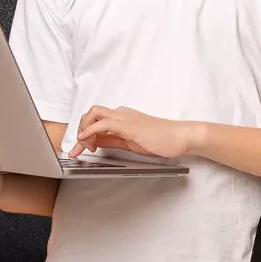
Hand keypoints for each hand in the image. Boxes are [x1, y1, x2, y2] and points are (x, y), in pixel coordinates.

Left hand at [68, 105, 194, 158]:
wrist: (180, 137)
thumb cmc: (161, 140)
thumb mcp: (130, 141)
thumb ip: (113, 140)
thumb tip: (97, 141)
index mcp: (122, 117)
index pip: (96, 119)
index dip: (84, 132)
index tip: (80, 148)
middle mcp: (121, 113)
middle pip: (91, 113)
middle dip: (80, 128)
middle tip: (81, 147)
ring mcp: (124, 117)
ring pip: (93, 113)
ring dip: (83, 129)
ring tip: (84, 146)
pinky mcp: (128, 126)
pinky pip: (102, 124)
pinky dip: (90, 131)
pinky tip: (87, 142)